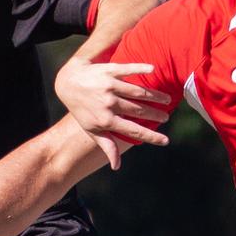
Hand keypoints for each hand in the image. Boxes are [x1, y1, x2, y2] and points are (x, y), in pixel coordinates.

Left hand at [55, 60, 170, 153]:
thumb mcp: (91, 129)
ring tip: (167, 99)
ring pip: (138, 92)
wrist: (68, 83)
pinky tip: (153, 70)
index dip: (151, 137)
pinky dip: (140, 68)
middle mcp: (108, 103)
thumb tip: (117, 166)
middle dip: (156, 114)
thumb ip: (107, 146)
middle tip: (166, 116)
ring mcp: (109, 86)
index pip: (133, 131)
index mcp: (106, 120)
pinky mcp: (108, 70)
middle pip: (139, 110)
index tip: (166, 141)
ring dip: (155, 96)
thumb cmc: (82, 109)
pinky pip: (127, 69)